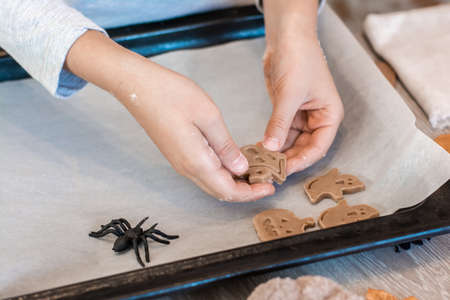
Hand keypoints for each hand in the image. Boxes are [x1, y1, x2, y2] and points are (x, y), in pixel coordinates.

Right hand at [65, 31, 274, 201]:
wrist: (136, 86)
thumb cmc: (171, 94)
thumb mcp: (208, 116)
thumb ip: (225, 146)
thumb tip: (241, 168)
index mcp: (197, 162)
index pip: (228, 190)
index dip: (251, 193)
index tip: (270, 186)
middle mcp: (187, 168)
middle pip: (220, 191)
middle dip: (245, 190)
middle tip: (266, 179)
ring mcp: (180, 162)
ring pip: (211, 183)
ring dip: (233, 182)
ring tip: (254, 170)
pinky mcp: (177, 153)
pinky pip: (203, 172)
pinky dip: (222, 172)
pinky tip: (233, 159)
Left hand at [261, 0, 343, 174]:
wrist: (287, 38)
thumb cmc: (299, 60)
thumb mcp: (290, 94)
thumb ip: (280, 123)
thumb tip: (271, 148)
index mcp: (329, 116)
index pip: (318, 147)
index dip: (302, 161)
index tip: (284, 170)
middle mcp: (317, 119)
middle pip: (303, 148)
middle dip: (287, 159)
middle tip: (268, 170)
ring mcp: (301, 117)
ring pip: (290, 143)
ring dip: (276, 152)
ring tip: (261, 163)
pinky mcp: (286, 112)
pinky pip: (279, 133)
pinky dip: (270, 141)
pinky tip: (259, 150)